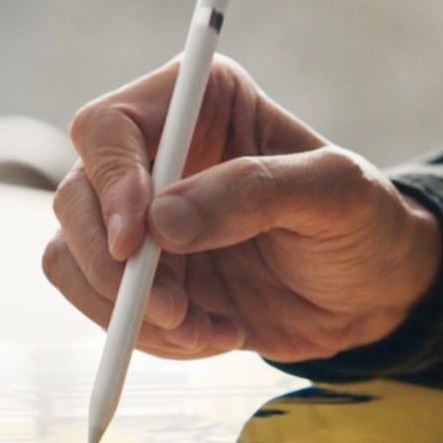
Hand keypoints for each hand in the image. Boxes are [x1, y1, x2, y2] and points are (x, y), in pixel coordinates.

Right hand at [43, 55, 440, 360]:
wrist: (367, 294)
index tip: (139, 242)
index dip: (110, 182)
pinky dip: (146, 336)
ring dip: (130, 312)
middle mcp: (155, 156)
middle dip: (115, 268)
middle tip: (175, 311)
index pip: (109, 127)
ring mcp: (141, 220)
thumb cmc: (361, 224)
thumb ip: (255, 192)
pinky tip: (212, 332)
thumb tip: (162, 222)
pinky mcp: (141, 275)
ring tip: (205, 329)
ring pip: (74, 258)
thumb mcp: (335, 195)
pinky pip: (101, 307)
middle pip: (76, 198)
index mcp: (198, 105)